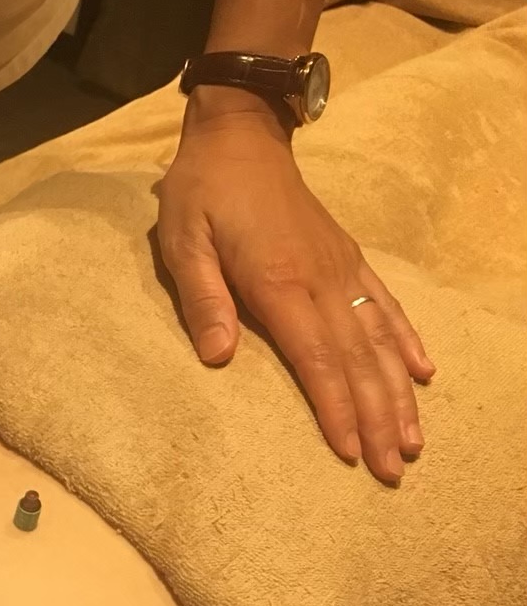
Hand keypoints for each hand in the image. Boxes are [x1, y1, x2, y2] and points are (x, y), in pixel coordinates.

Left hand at [157, 91, 433, 481]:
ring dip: (398, 393)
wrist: (240, 136)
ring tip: (413, 440)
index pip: (315, 360)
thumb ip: (202, 299)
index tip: (352, 452)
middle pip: (356, 361)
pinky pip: (385, 304)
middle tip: (394, 469)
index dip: (336, 409)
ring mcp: (340, 268)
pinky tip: (422, 373)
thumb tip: (219, 356)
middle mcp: (320, 279)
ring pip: (378, 340)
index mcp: (278, 282)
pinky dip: (405, 341)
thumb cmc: (202, 193)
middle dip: (376, 419)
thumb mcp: (183, 242)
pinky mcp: (346, 257)